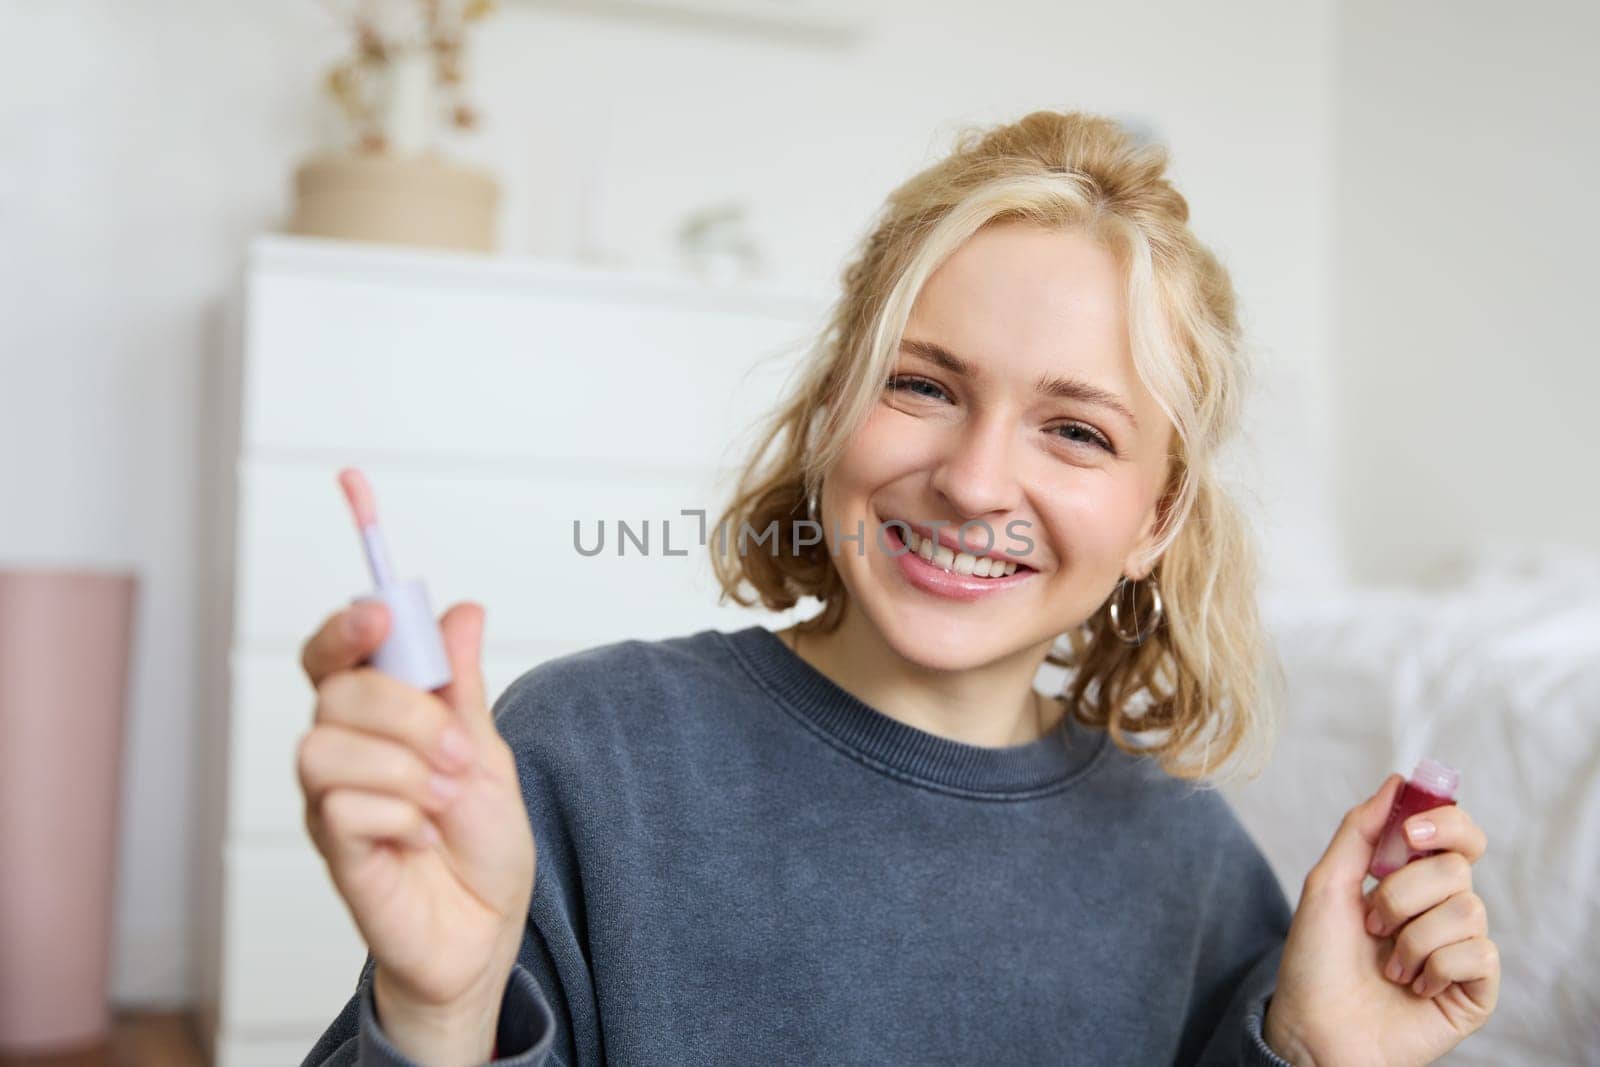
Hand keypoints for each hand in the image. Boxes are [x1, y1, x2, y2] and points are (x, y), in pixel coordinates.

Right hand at [297, 600, 534, 1063]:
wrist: (488, 927)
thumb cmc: (480, 843)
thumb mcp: (487, 752)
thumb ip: (463, 687)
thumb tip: (463, 613)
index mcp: (377, 720)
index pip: (332, 657)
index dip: (344, 629)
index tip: (380, 618)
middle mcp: (343, 755)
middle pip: (333, 694)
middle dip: (408, 713)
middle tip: (459, 752)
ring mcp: (331, 805)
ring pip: (323, 749)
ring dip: (403, 768)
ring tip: (445, 799)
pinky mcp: (337, 853)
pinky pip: (342, 810)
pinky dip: (401, 817)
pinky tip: (425, 838)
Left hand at [1263, 773, 1499, 1066]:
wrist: (1313, 1026)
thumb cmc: (1315, 960)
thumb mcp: (1327, 884)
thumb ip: (1360, 830)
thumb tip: (1397, 781)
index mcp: (1412, 881)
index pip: (1458, 835)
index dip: (1446, 823)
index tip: (1408, 833)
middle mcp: (1443, 910)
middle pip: (1456, 868)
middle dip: (1402, 894)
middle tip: (1373, 923)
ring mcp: (1462, 949)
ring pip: (1468, 909)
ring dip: (1412, 937)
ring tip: (1388, 964)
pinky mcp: (1476, 989)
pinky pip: (1478, 952)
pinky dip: (1435, 966)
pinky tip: (1414, 987)